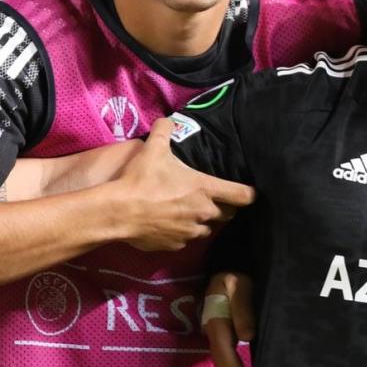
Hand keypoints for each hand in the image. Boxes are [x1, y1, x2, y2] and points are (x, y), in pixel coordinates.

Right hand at [113, 118, 254, 251]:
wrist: (118, 212)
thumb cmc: (141, 179)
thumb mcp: (153, 149)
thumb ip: (164, 130)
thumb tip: (168, 120)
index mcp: (205, 189)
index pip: (244, 196)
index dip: (248, 194)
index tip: (247, 192)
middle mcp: (204, 213)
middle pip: (228, 214)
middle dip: (223, 207)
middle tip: (211, 198)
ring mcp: (191, 232)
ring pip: (207, 229)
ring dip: (202, 221)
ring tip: (188, 211)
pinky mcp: (176, 246)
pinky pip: (186, 240)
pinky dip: (183, 233)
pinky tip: (170, 223)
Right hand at [201, 271, 255, 366]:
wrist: (226, 267)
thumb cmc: (235, 274)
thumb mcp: (239, 284)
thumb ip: (242, 307)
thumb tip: (247, 337)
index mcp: (216, 321)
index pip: (226, 353)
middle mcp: (212, 331)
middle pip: (222, 363)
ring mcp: (215, 333)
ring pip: (222, 363)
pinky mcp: (221, 334)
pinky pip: (225, 358)